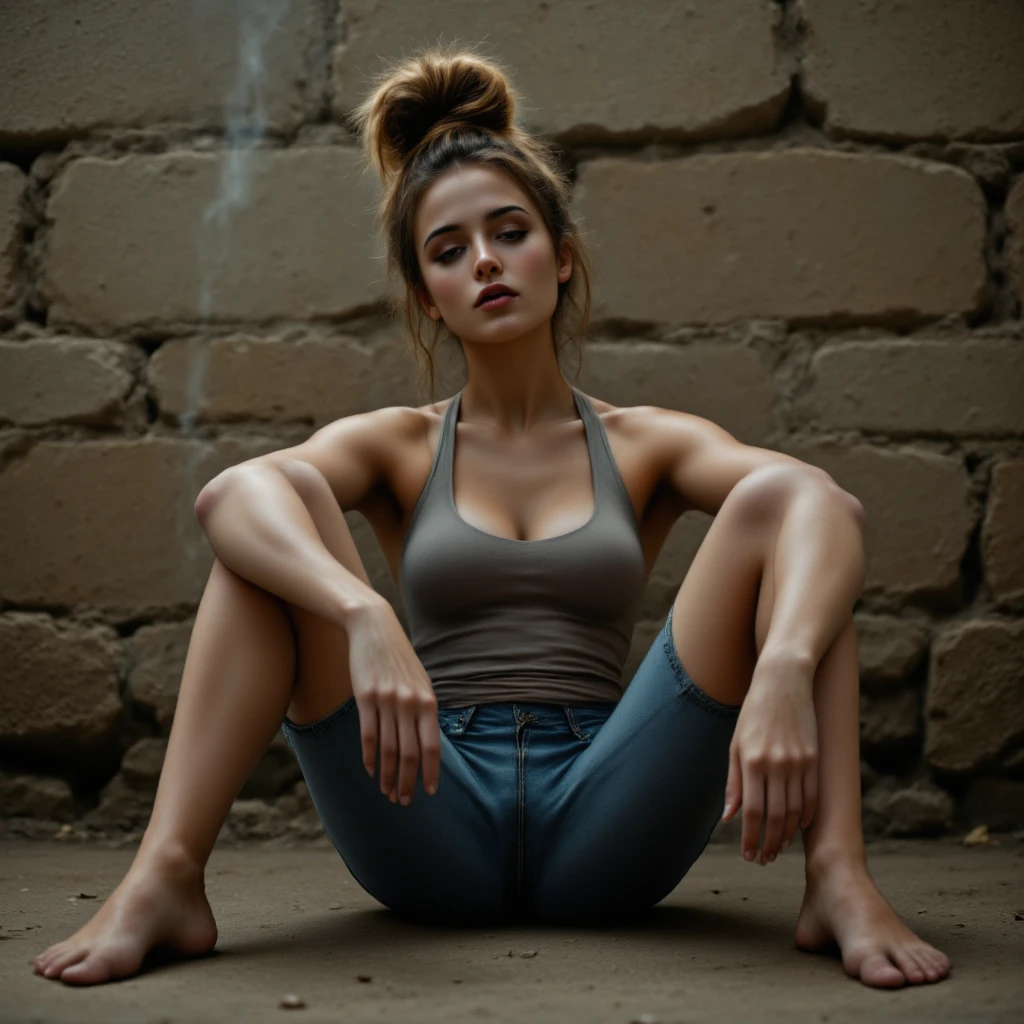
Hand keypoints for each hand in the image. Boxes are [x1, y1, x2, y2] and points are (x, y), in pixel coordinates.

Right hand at [344, 601, 439, 805]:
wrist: (375, 629)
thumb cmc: (399, 660)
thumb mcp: (420, 683)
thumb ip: (424, 711)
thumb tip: (427, 744)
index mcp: (428, 701)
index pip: (432, 746)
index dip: (430, 772)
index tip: (428, 792)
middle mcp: (410, 703)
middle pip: (410, 754)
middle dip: (408, 782)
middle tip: (403, 801)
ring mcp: (387, 700)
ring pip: (389, 749)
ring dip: (388, 776)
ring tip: (387, 792)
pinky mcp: (365, 697)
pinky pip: (368, 735)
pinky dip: (370, 757)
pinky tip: (371, 770)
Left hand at [721, 654, 818, 864]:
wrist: (784, 682)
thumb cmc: (753, 713)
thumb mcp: (736, 744)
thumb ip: (733, 782)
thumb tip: (729, 817)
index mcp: (752, 761)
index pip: (753, 812)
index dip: (751, 839)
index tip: (748, 855)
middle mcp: (776, 764)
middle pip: (776, 817)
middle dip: (769, 844)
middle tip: (764, 859)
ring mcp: (799, 762)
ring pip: (796, 811)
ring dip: (786, 836)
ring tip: (778, 849)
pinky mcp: (815, 759)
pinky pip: (812, 797)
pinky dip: (806, 817)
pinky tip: (797, 828)